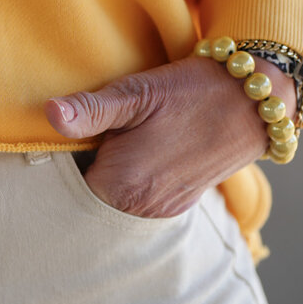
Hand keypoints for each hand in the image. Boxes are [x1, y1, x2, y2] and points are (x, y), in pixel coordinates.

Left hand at [44, 53, 296, 218]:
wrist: (251, 104)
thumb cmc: (191, 92)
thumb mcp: (138, 92)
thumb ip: (91, 109)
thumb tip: (50, 114)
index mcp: (122, 184)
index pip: (67, 183)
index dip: (62, 158)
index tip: (68, 137)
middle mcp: (140, 208)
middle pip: (88, 194)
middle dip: (85, 167)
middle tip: (96, 134)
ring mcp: (161, 210)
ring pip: (113, 198)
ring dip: (108, 174)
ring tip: (117, 140)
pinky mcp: (177, 205)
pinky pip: (137, 199)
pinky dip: (131, 179)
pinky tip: (140, 150)